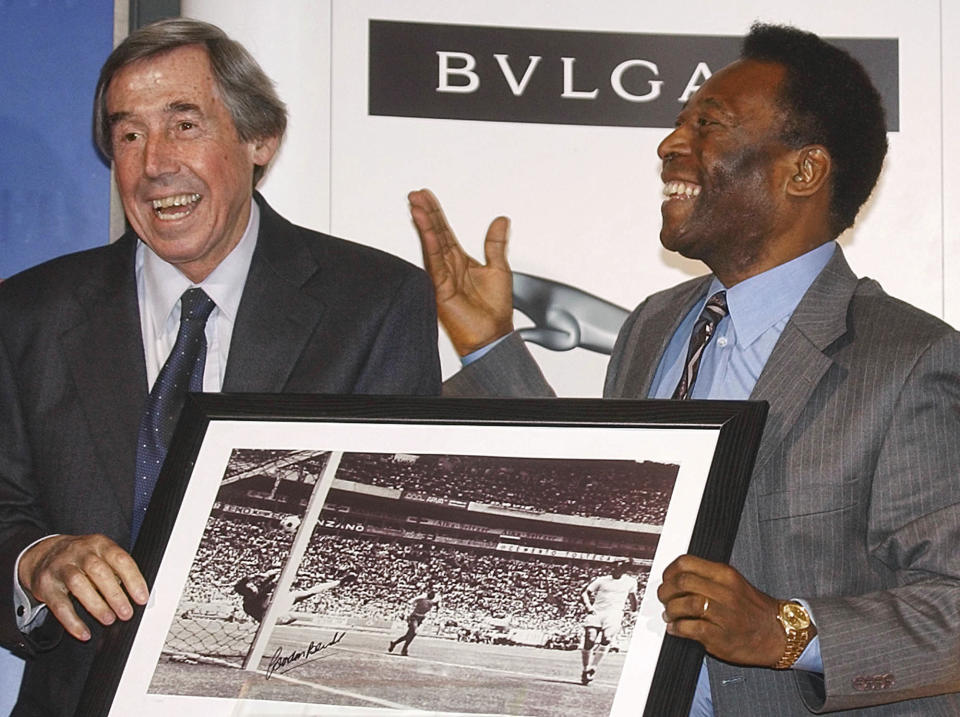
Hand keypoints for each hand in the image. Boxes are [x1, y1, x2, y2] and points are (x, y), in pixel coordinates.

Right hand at [18, 534, 148, 641]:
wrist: (45, 554)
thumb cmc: (82, 558)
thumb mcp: (102, 555)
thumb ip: (118, 571)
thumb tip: (136, 596)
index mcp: (100, 544)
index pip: (120, 559)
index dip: (133, 579)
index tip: (142, 598)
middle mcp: (80, 553)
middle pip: (98, 571)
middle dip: (115, 594)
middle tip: (126, 613)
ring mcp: (61, 567)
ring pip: (78, 584)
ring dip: (96, 605)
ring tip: (109, 619)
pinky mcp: (46, 585)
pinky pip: (59, 605)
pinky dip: (72, 621)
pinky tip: (84, 632)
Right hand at [408, 188, 513, 354]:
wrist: (492, 336)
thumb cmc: (494, 310)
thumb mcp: (499, 268)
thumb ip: (495, 243)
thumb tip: (501, 220)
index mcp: (459, 261)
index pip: (444, 232)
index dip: (436, 213)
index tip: (426, 196)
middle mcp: (448, 267)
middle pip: (434, 234)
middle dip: (425, 213)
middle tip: (415, 194)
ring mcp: (442, 278)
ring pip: (431, 245)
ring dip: (424, 225)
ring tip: (416, 205)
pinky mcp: (441, 289)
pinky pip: (434, 262)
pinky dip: (430, 244)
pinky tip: (426, 229)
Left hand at [657, 554, 783, 666]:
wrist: (779, 633)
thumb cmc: (754, 610)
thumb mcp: (734, 583)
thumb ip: (707, 578)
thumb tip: (677, 579)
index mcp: (726, 575)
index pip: (687, 563)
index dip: (669, 571)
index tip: (666, 579)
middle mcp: (725, 591)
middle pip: (682, 582)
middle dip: (666, 591)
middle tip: (664, 598)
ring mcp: (724, 614)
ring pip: (685, 604)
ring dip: (671, 610)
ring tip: (670, 614)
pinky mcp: (721, 636)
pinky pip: (690, 628)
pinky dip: (677, 628)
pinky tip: (676, 629)